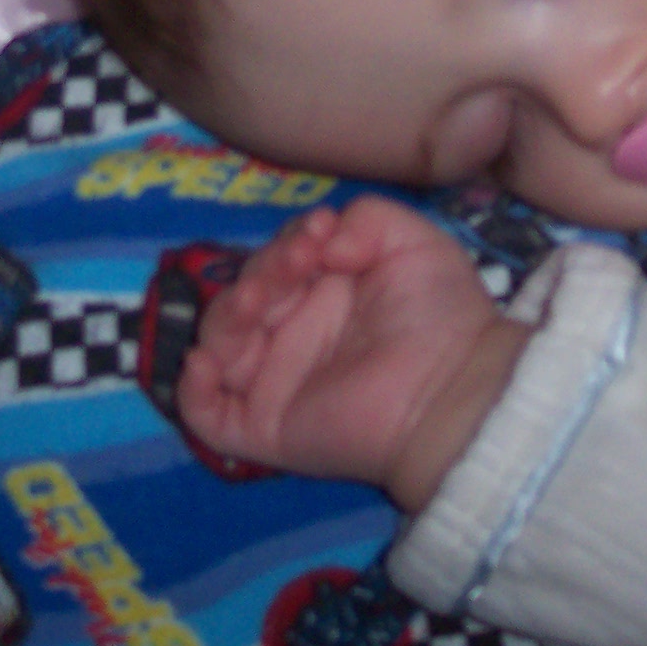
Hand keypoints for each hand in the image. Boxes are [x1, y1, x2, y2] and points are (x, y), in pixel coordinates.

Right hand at [177, 197, 530, 510]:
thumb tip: (320, 240)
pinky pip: (206, 413)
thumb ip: (363, 218)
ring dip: (227, 311)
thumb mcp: (411, 240)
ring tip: (258, 298)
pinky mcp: (265, 427)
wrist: (454, 385)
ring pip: (220, 341)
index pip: (277, 259)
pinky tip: (209, 359)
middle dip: (262, 269)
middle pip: (244, 292)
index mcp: (323, 292)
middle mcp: (294, 333)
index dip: (288, 240)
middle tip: (299, 262)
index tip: (320, 232)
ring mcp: (275, 381)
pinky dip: (192, 387)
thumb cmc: (441, 313)